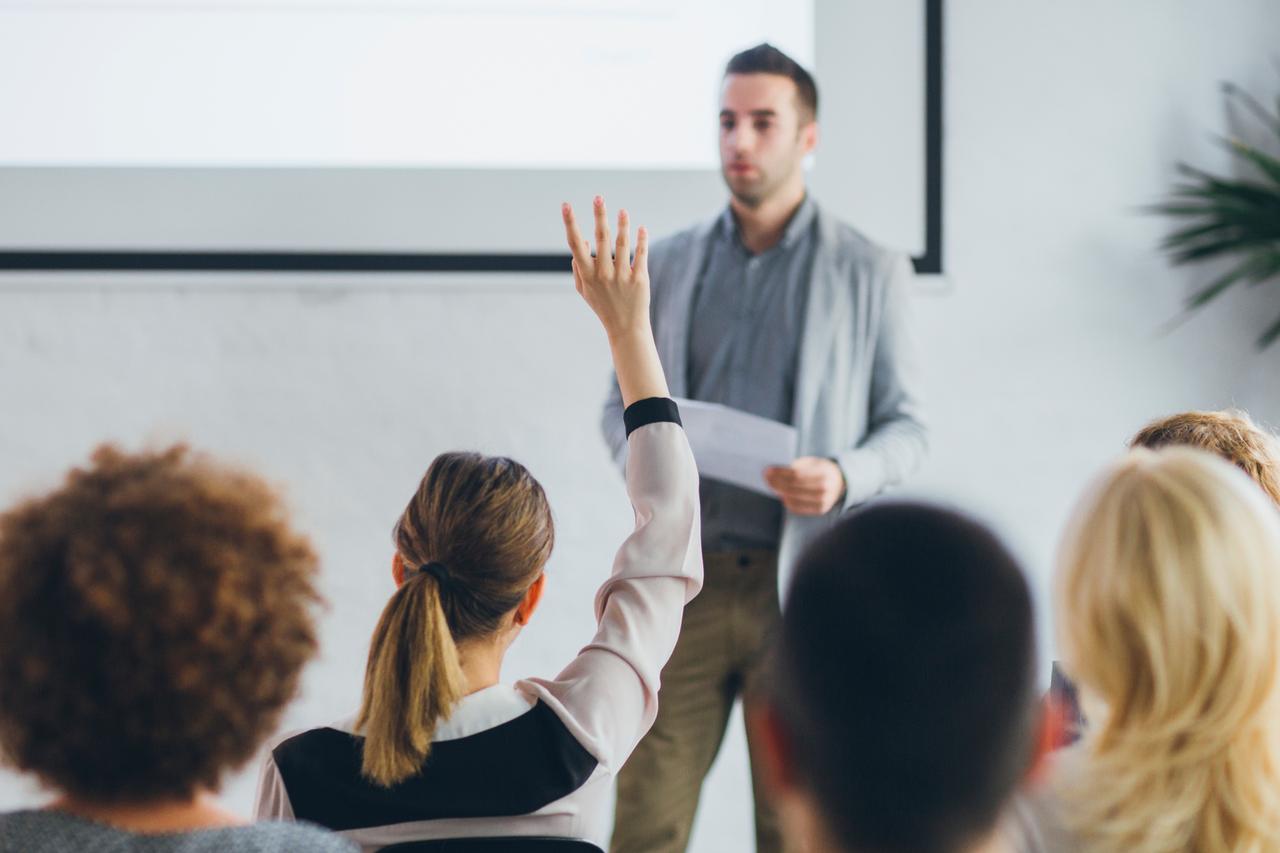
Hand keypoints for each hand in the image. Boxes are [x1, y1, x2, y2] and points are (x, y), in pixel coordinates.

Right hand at [562, 196, 649, 342]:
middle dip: (599, 216)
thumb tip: (582, 242)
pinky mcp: (639, 279)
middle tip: (598, 197)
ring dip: (623, 224)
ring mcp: (622, 276)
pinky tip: (642, 228)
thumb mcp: (584, 289)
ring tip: (623, 211)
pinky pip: (641, 254)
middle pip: (601, 238)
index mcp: (586, 274)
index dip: (570, 223)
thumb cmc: (602, 305)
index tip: (566, 205)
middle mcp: (603, 273)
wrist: (625, 327)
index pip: (575, 243)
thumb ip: (578, 267)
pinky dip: (642, 240)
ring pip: (623, 244)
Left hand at [763, 457, 845, 515]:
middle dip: (776, 482)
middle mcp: (824, 488)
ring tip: (771, 485)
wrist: (841, 482)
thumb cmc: (821, 469)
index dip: (780, 473)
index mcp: (823, 472)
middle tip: (765, 477)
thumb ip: (796, 466)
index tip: (768, 470)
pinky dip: (786, 501)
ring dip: (779, 492)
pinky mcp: (820, 510)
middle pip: (792, 487)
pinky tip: (782, 494)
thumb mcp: (812, 462)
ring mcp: (823, 501)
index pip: (796, 474)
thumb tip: (775, 472)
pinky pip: (797, 508)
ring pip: (793, 498)